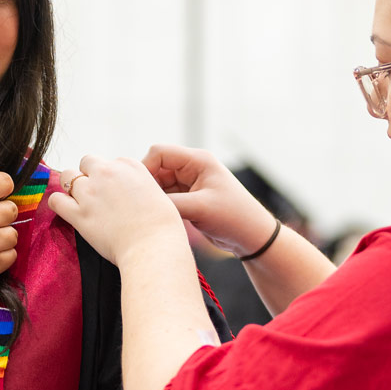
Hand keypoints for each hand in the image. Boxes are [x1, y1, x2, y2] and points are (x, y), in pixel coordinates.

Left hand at [45, 156, 186, 263]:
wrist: (154, 248)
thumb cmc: (161, 227)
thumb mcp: (156, 193)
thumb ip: (138, 185)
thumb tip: (126, 191)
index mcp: (129, 165)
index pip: (109, 162)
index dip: (109, 177)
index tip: (114, 191)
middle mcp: (108, 173)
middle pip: (87, 162)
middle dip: (89, 176)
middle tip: (96, 195)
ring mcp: (91, 192)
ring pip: (67, 176)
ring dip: (72, 187)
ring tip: (80, 202)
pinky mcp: (79, 213)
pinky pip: (56, 200)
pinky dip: (59, 203)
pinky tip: (67, 210)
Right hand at [141, 144, 270, 255]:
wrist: (253, 237)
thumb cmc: (234, 217)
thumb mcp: (199, 208)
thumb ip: (169, 203)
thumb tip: (141, 201)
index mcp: (197, 160)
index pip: (159, 153)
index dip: (145, 168)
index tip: (137, 190)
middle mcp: (192, 168)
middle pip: (156, 168)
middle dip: (146, 185)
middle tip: (139, 205)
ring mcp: (189, 184)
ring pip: (159, 184)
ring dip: (153, 197)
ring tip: (147, 214)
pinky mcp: (188, 199)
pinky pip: (165, 197)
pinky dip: (159, 206)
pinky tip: (155, 219)